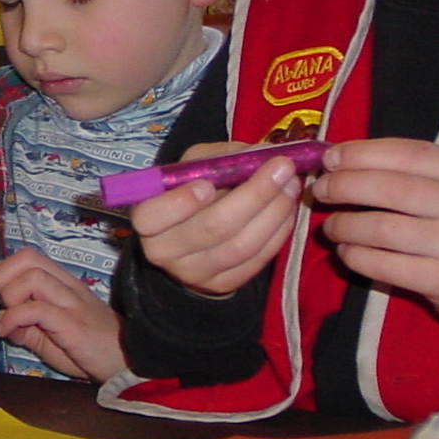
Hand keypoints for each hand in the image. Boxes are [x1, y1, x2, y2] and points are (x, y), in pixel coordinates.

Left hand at [0, 248, 124, 381]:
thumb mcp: (47, 336)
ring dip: (8, 297)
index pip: (22, 258)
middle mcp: (65, 285)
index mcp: (59, 283)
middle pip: (25, 257)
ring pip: (31, 277)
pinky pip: (37, 308)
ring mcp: (71, 302)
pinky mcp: (73, 323)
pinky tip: (9, 333)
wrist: (125, 364)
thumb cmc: (87, 349)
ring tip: (6, 320)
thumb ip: (23, 325)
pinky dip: (14, 317)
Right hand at [130, 143, 302, 295]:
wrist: (192, 238)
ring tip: (291, 185)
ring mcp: (195, 274)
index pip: (152, 216)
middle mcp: (165, 252)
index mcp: (147, 219)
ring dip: (274, 213)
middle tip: (282, 168)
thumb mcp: (192, 166)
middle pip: (211, 228)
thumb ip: (219, 157)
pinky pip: (256, 261)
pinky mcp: (223, 285)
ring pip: (241, 246)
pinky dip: (278, 232)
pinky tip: (287, 209)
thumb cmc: (191, 191)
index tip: (207, 184)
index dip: (180, 203)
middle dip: (253, 195)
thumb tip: (262, 153)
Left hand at [310, 138, 438, 335]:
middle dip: (344, 187)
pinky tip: (346, 252)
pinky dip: (355, 256)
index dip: (360, 154)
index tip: (329, 159)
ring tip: (331, 226)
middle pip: (390, 189)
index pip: (405, 153)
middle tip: (320, 191)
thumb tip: (336, 158)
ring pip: (382, 228)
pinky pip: (383, 265)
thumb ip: (404, 170)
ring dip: (344, 225)